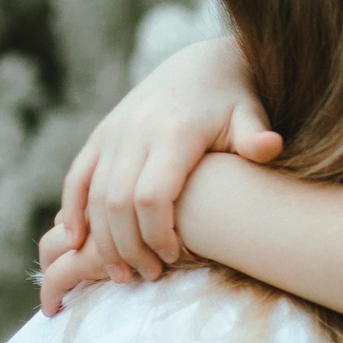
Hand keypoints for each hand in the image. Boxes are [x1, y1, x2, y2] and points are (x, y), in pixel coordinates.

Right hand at [40, 36, 279, 311]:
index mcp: (173, 131)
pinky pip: (76, 178)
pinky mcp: (101, 136)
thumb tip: (269, 147)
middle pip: (117, 203)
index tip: (176, 257)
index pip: (151, 196)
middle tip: (149, 276)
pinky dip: (72, 211)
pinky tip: (76, 242)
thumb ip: (255, 136)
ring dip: (102, 239)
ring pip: (93, 196)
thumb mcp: (250, 114)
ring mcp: (113, 133)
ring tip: (121, 274)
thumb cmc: (235, 101)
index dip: (157, 233)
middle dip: (129, 247)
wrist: (203, 66)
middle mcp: (135, 132)